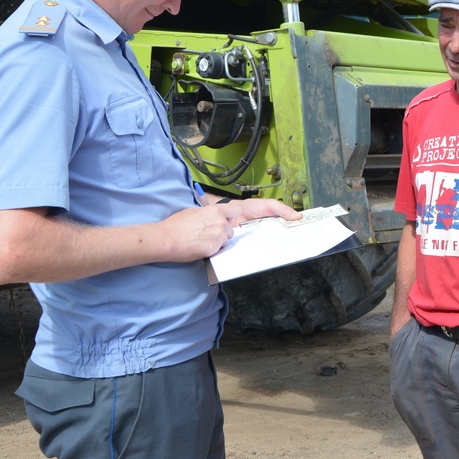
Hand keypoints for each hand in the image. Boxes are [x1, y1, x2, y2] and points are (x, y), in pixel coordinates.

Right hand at [164, 198, 298, 261]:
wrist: (165, 239)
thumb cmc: (176, 227)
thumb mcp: (196, 213)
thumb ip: (212, 216)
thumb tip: (219, 222)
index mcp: (219, 209)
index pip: (251, 207)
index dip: (276, 209)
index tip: (293, 214)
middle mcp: (224, 220)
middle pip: (238, 228)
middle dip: (238, 229)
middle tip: (249, 227)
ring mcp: (221, 233)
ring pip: (229, 240)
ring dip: (218, 242)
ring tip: (199, 241)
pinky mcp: (217, 246)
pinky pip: (220, 250)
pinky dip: (211, 250)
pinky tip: (198, 248)